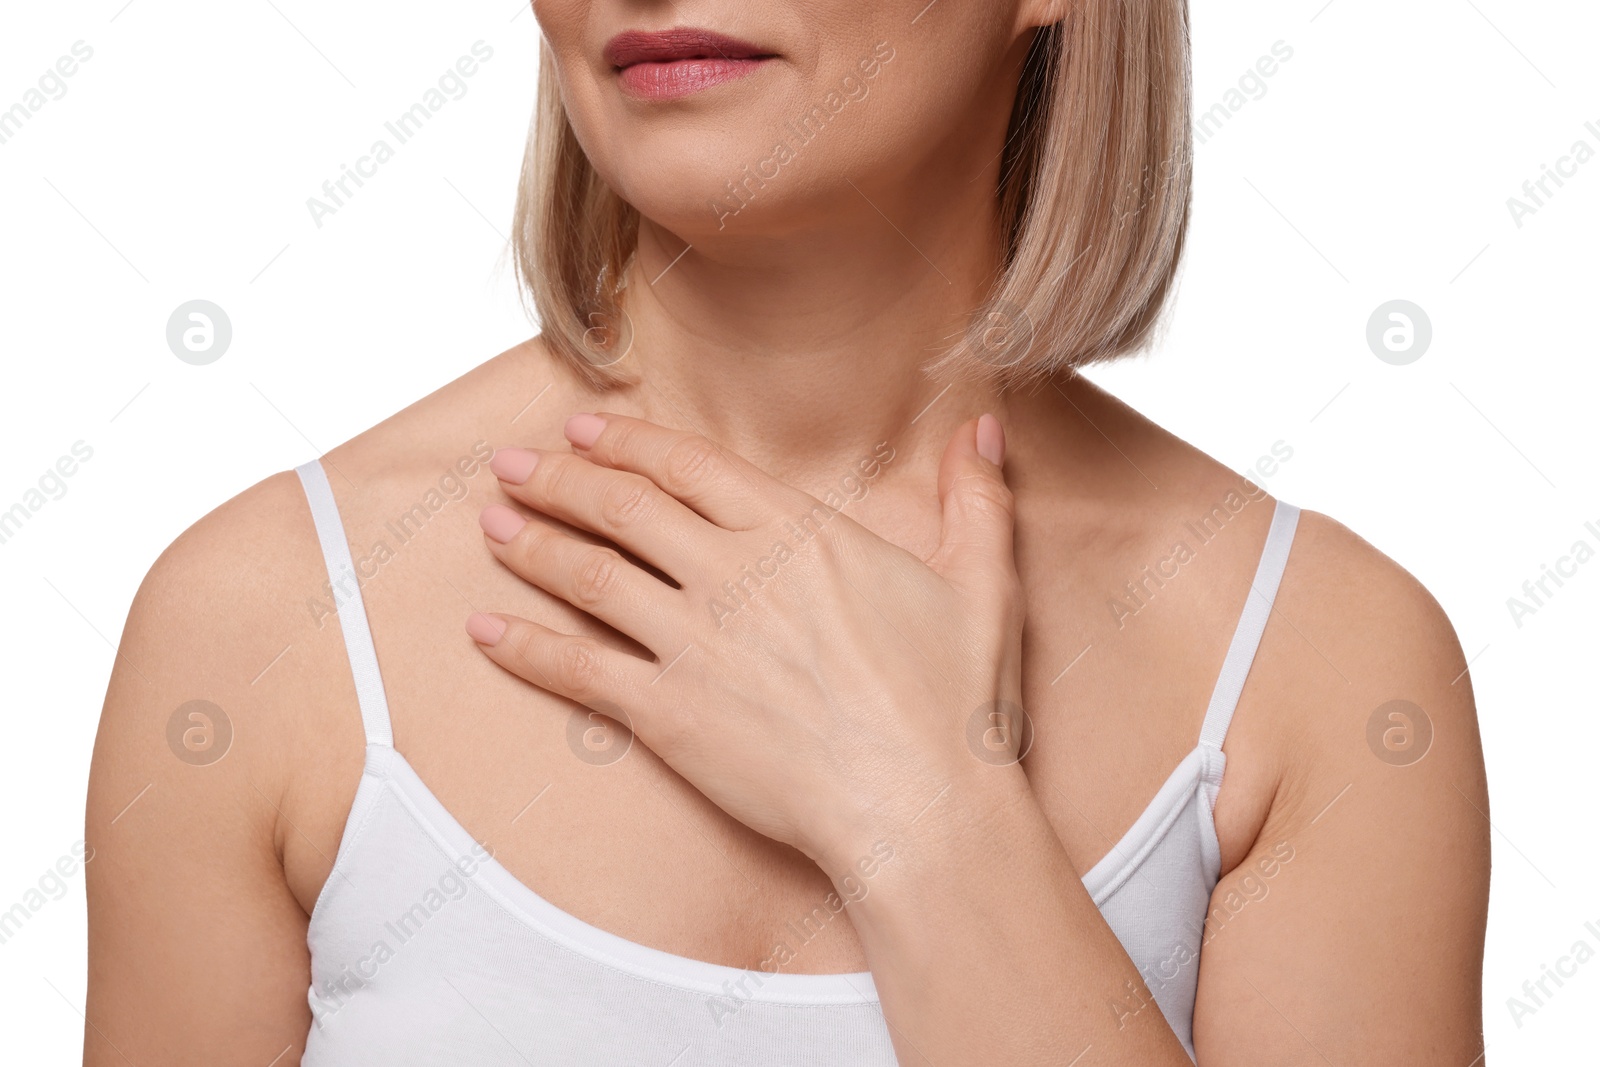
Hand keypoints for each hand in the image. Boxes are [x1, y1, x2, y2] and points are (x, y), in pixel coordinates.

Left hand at [466, 412, 1025, 876]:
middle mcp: (732, 574)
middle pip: (624, 509)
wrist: (918, 805)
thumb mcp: (981, 583)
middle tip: (511, 463)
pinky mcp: (668, 714)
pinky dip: (524, 647)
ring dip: (532, 545)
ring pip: (590, 576)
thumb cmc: (953, 702)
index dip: (627, 442)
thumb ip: (973, 499)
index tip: (582, 428)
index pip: (690, 466)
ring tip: (489, 522)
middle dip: (559, 479)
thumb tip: (983, 429)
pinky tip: (483, 631)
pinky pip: (579, 670)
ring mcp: (694, 643)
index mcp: (797, 533)